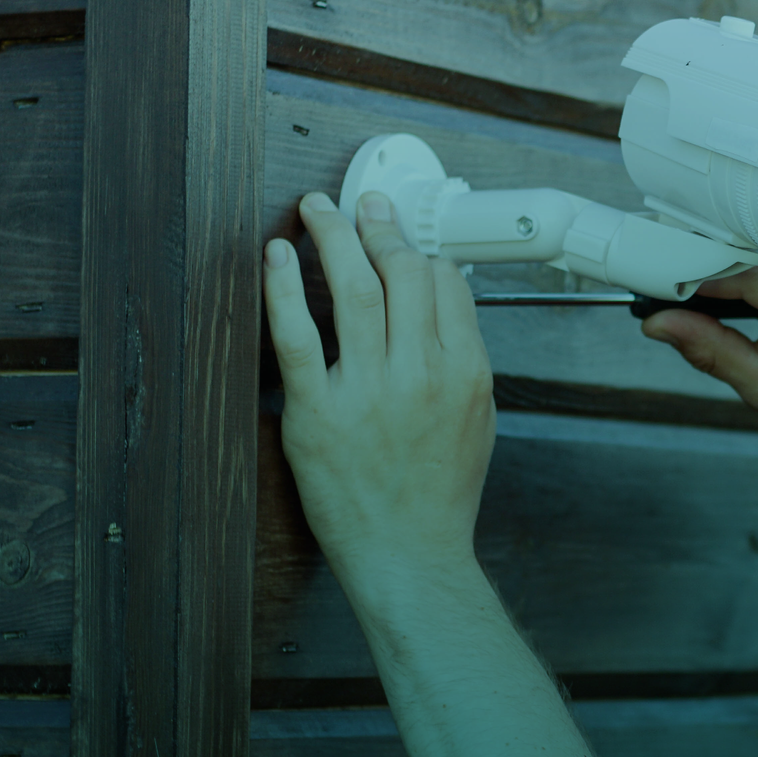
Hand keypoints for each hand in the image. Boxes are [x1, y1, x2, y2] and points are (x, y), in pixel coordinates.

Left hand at [262, 191, 495, 593]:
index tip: (400, 231)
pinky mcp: (317, 413)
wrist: (409, 554)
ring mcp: (368, 393)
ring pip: (353, 290)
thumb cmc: (440, 493)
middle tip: (362, 202)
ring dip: (334, 237)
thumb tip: (445, 298)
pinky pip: (297, 337)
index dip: (421, 248)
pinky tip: (279, 255)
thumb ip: (463, 358)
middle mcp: (421, 375)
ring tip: (318, 209)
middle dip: (381, 226)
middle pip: (403, 274)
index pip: (446, 285)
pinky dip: (285, 289)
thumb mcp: (477, 420)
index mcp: (466, 374)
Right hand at [639, 264, 757, 453]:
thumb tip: (659, 325)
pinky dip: (747, 252)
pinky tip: (730, 275)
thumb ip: (714, 354)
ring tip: (695, 288)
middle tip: (664, 288)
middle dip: (701, 259)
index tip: (654, 287)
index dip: (692, 274)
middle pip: (750, 240)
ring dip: (722, 254)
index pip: (745, 270)